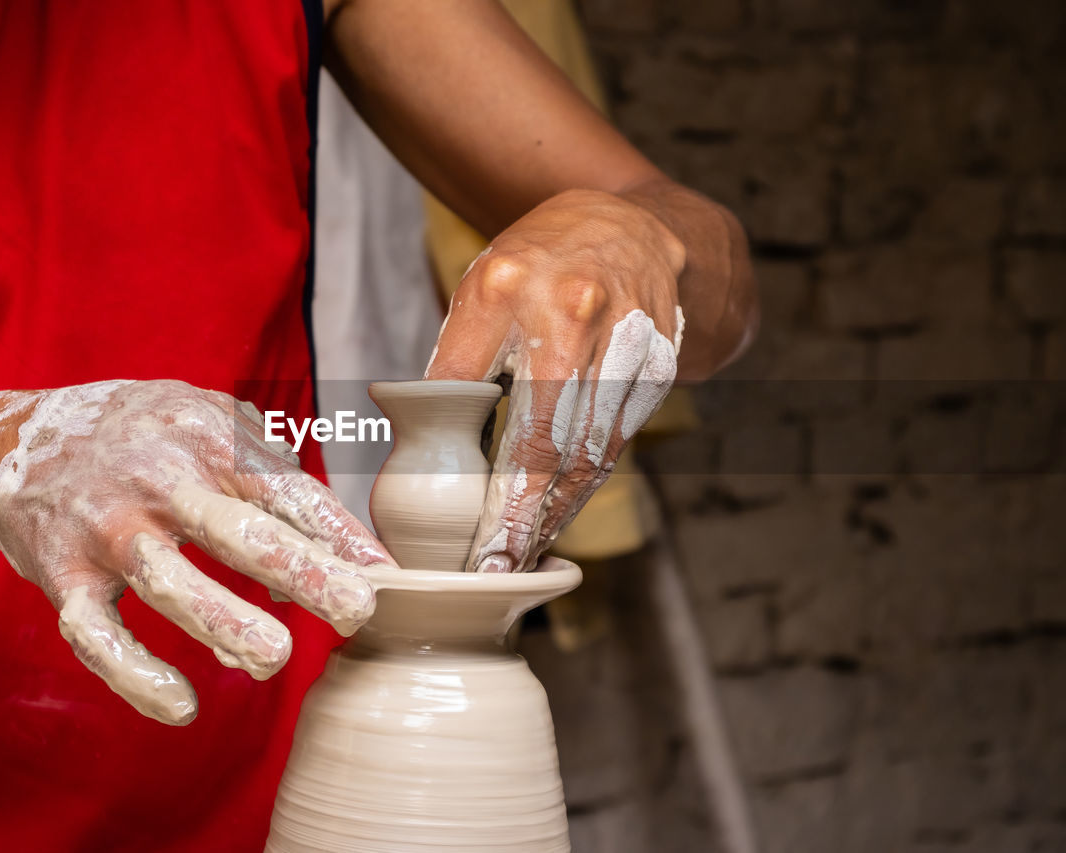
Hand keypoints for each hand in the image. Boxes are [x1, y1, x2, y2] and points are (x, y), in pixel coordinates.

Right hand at [0, 379, 392, 724]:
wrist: (19, 439)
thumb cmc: (146, 436)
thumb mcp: (209, 424)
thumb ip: (268, 482)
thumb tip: (320, 560)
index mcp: (206, 439)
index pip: (284, 488)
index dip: (337, 532)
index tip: (385, 574)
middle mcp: (157, 481)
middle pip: (235, 530)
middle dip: (301, 570)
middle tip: (357, 610)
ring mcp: (108, 529)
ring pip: (168, 581)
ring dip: (222, 620)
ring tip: (276, 657)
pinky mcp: (61, 575)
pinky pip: (96, 633)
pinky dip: (134, 674)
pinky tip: (182, 706)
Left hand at [426, 188, 684, 572]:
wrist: (630, 227)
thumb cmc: (538, 265)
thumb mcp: (478, 292)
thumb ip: (454, 363)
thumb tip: (422, 443)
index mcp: (508, 287)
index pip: (479, 398)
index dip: (479, 478)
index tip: (469, 536)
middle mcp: (574, 312)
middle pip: (549, 439)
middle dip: (521, 516)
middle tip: (497, 567)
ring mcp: (626, 338)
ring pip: (590, 451)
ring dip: (555, 512)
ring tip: (522, 555)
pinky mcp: (659, 365)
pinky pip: (617, 442)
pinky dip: (585, 486)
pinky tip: (557, 515)